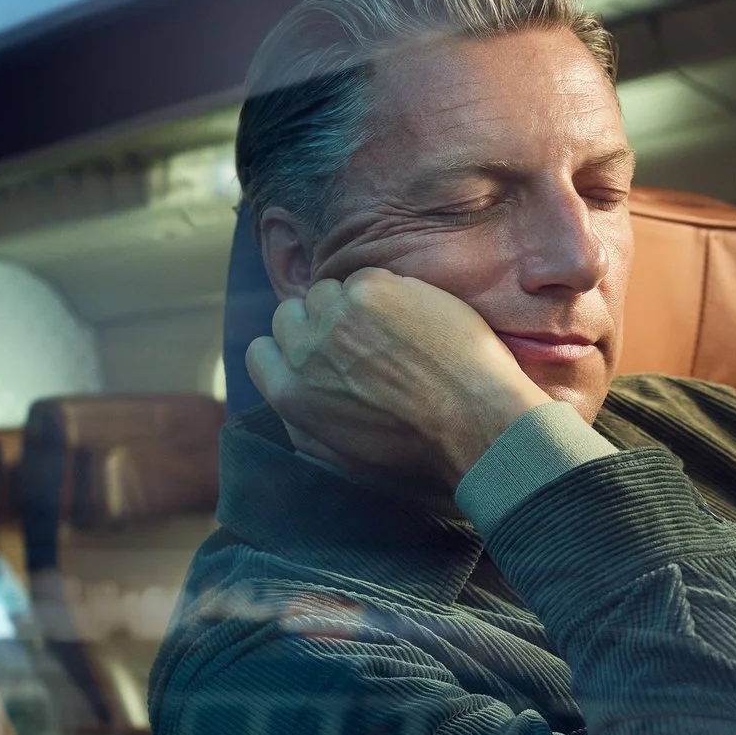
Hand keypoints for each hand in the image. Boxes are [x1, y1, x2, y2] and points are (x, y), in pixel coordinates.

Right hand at [245, 269, 550, 490]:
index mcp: (290, 396)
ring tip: (394, 331)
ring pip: (329, 291)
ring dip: (354, 305)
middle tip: (362, 339)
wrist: (474, 422)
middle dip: (320, 323)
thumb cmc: (417, 449)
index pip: (261, 352)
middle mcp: (304, 353)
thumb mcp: (341, 457)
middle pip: (291, 315)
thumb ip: (301, 422)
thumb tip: (286, 391)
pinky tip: (416, 319)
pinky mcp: (372, 290)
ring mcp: (336, 317)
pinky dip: (390, 292)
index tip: (318, 352)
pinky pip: (366, 277)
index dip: (290, 348)